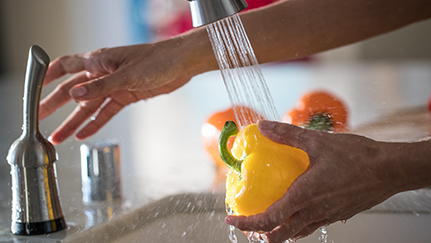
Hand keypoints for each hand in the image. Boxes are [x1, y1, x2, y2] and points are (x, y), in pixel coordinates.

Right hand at [40, 37, 207, 143]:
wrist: (180, 64)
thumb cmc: (157, 60)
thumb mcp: (127, 74)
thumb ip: (101, 87)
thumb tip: (75, 94)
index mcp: (99, 60)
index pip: (66, 66)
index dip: (48, 76)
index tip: (34, 88)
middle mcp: (103, 73)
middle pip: (73, 90)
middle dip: (55, 105)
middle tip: (40, 119)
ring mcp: (114, 86)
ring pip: (88, 105)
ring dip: (74, 121)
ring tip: (58, 137)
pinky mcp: (126, 96)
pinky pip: (106, 112)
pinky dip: (95, 122)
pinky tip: (84, 133)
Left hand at [225, 120, 399, 242]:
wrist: (390, 170)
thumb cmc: (357, 158)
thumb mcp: (317, 141)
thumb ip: (287, 135)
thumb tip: (263, 127)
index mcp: (304, 197)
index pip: (268, 220)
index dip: (247, 223)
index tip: (232, 219)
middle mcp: (313, 212)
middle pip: (279, 236)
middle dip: (260, 233)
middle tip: (249, 222)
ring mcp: (326, 216)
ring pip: (296, 233)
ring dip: (278, 230)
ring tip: (269, 218)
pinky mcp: (337, 215)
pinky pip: (311, 226)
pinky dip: (297, 224)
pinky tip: (297, 208)